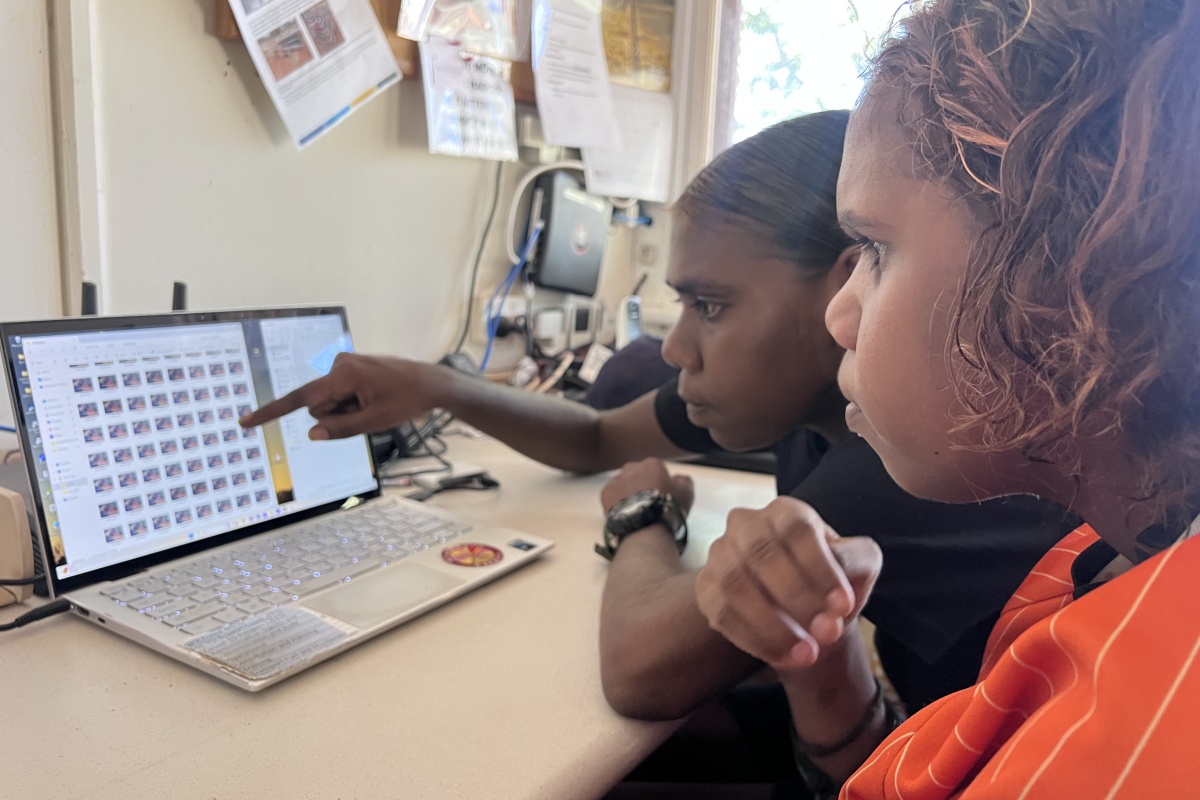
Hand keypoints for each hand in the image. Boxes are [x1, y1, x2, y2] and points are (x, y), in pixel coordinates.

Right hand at [239, 353, 446, 439]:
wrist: (431, 382)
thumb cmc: (406, 399)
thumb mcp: (373, 422)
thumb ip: (340, 429)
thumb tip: (313, 433)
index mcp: (342, 375)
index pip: (300, 400)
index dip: (271, 413)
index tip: (245, 422)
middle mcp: (338, 364)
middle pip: (318, 405)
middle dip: (337, 415)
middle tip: (370, 410)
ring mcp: (344, 365)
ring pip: (330, 402)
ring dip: (348, 409)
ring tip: (376, 402)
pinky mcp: (351, 368)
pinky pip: (340, 394)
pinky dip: (353, 402)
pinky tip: (375, 397)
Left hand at [601, 458, 694, 516]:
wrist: (644, 527)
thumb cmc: (668, 509)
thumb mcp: (687, 494)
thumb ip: (683, 481)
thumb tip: (676, 478)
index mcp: (653, 464)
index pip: (656, 469)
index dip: (659, 483)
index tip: (661, 496)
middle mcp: (632, 468)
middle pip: (637, 474)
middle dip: (641, 484)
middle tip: (647, 503)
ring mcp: (617, 479)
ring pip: (623, 483)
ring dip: (628, 492)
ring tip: (634, 510)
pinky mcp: (605, 493)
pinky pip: (612, 494)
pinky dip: (616, 501)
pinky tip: (624, 512)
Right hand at [695, 496, 880, 671]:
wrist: (801, 611)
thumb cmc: (828, 581)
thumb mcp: (856, 565)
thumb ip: (856, 565)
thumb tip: (837, 594)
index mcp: (785, 512)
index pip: (797, 530)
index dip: (821, 568)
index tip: (843, 606)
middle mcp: (745, 525)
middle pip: (762, 554)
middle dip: (798, 598)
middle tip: (828, 633)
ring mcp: (720, 555)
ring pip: (736, 586)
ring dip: (774, 625)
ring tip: (808, 654)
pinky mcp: (705, 588)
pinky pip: (722, 614)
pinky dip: (755, 640)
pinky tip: (784, 657)